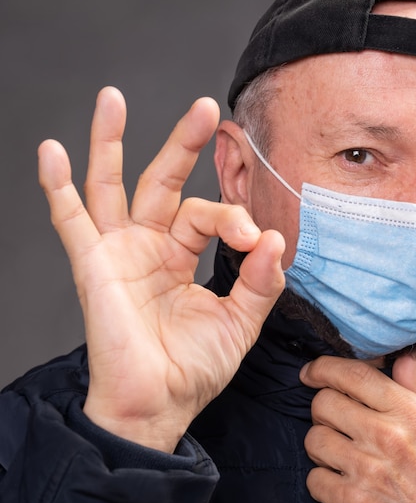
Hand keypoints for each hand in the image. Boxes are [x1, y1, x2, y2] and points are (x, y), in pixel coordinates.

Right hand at [38, 87, 284, 451]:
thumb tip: (274, 238)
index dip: (232, 218)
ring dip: (111, 142)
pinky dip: (59, 186)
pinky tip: (54, 151)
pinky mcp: (93, 266)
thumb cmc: (194, 368)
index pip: (208, 214)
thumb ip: (260, 282)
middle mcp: (150, 246)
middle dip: (183, 144)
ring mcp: (119, 252)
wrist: (158, 405)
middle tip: (206, 109)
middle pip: (164, 182)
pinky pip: (70, 220)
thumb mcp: (240, 322)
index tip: (253, 241)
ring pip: (112, 186)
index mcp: (183, 255)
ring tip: (112, 98)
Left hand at [299, 353, 415, 502]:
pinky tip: (343, 480)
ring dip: (322, 444)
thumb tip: (404, 355)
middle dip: (323, 408)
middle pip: (324, 403)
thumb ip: (415, 387)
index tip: (312, 371)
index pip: (353, 375)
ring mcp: (367, 470)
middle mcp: (386, 436)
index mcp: (408, 412)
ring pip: (314, 439)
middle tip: (336, 420)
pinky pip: (314, 479)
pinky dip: (323, 480)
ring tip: (341, 452)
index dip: (323, 367)